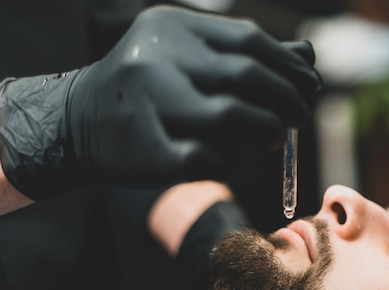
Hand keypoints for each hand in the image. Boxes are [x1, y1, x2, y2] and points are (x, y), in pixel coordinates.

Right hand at [0, 5, 321, 199]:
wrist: (78, 122)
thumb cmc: (151, 89)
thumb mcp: (191, 58)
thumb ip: (246, 56)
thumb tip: (306, 58)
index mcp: (172, 27)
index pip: (249, 40)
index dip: (288, 67)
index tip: (310, 86)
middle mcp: (155, 58)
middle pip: (244, 76)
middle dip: (286, 99)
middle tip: (298, 116)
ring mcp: (147, 105)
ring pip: (229, 118)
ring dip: (264, 130)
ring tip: (273, 137)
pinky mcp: (145, 152)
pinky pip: (208, 160)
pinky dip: (230, 162)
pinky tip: (230, 159)